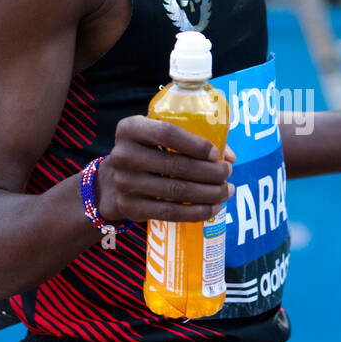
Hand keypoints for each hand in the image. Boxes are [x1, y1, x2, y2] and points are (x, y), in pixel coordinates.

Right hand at [96, 116, 235, 223]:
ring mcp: (125, 183)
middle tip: (227, 173)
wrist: (111, 183)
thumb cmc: (146, 152)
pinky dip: (196, 212)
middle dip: (210, 171)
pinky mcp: (131, 208)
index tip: (216, 154)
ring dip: (209, 193)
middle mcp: (123, 155)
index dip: (196, 144)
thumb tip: (229, 157)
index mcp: (130, 128)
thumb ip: (190, 137)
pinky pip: (170, 212)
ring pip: (177, 190)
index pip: (167, 133)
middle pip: (176, 165)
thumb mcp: (156, 135)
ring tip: (226, 190)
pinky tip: (213, 208)